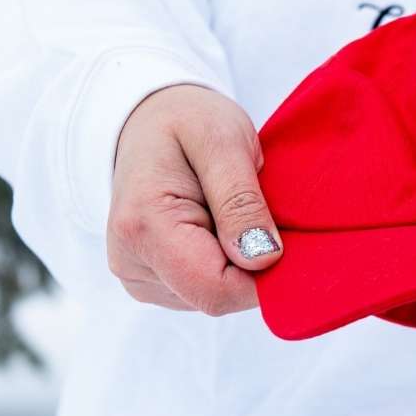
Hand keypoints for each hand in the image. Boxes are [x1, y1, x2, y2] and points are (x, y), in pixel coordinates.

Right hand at [107, 83, 282, 314]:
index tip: (285, 233)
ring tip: (232, 211)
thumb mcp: (223, 141)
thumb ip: (241, 201)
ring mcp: (138, 275)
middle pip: (216, 297)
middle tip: (261, 211)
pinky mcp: (151, 279)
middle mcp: (130, 261)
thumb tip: (263, 258)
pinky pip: (204, 288)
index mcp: (143, 226)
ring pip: (213, 296)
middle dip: (253, 265)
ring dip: (239, 262)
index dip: (263, 274)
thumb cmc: (188, 120)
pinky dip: (226, 262)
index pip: (215, 290)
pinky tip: (221, 225)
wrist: (149, 118)